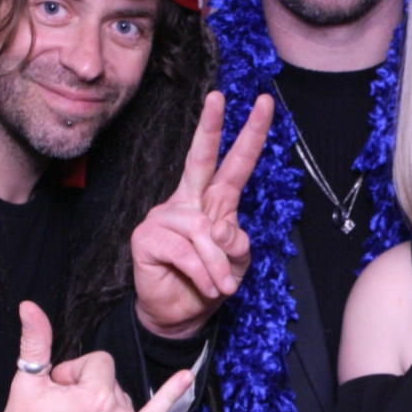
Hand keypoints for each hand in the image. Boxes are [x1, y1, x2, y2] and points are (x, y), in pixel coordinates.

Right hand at [0, 301, 194, 411]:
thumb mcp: (26, 382)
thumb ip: (36, 340)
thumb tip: (30, 307)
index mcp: (97, 397)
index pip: (98, 362)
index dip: (73, 372)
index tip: (57, 390)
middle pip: (111, 380)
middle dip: (86, 388)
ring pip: (122, 400)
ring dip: (103, 404)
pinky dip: (170, 397)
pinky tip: (185, 378)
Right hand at [131, 89, 274, 338]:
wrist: (179, 314)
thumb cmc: (209, 284)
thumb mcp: (236, 266)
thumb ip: (237, 246)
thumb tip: (218, 227)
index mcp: (215, 201)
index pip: (235, 164)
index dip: (250, 135)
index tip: (264, 103)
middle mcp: (189, 201)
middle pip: (201, 159)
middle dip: (210, 127)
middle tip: (218, 96)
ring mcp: (166, 216)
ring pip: (202, 231)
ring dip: (218, 265)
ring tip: (221, 287)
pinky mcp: (147, 237)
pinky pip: (185, 252)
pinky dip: (202, 273)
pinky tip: (205, 286)